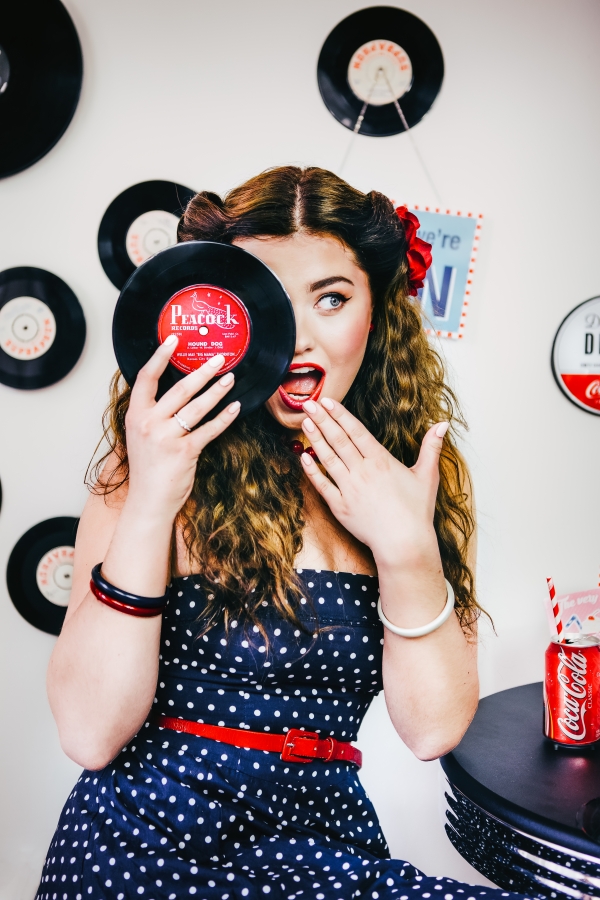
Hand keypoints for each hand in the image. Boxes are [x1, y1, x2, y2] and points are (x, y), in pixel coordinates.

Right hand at [124, 337, 239, 519]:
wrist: (149, 500)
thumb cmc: (148, 467)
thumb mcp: (142, 435)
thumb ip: (153, 413)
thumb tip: (173, 390)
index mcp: (136, 415)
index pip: (146, 378)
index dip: (160, 357)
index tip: (174, 340)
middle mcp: (149, 423)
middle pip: (179, 389)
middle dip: (202, 371)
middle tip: (219, 359)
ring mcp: (167, 438)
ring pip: (197, 407)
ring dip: (217, 391)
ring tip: (230, 378)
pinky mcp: (185, 453)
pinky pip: (209, 430)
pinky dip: (224, 418)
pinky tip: (236, 408)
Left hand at [300, 398, 447, 571]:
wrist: (403, 543)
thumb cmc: (417, 511)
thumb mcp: (427, 476)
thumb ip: (431, 448)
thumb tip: (443, 424)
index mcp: (381, 461)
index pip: (356, 431)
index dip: (340, 415)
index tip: (327, 401)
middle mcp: (362, 471)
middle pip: (338, 440)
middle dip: (322, 420)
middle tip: (308, 405)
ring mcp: (348, 488)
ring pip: (328, 458)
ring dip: (315, 439)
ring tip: (305, 423)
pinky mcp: (339, 506)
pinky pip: (322, 485)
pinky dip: (312, 471)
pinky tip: (304, 458)